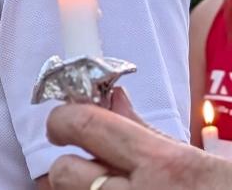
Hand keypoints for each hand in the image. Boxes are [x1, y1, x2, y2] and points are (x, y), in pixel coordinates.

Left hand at [48, 88, 231, 188]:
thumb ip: (150, 131)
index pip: (84, 125)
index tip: (63, 124)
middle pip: (64, 174)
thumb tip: (111, 98)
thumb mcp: (208, 160)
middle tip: (86, 165)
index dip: (63, 119)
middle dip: (68, 165)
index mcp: (168, 166)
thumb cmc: (231, 187)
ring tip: (110, 188)